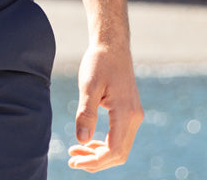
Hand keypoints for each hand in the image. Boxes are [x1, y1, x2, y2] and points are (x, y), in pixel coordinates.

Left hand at [67, 43, 142, 171]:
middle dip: (96, 161)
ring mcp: (134, 116)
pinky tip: (88, 142)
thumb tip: (82, 140)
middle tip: (72, 160)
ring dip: (99, 154)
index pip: (114, 150)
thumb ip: (86, 113)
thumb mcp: (88, 85)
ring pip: (120, 147)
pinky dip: (104, 144)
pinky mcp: (129, 112)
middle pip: (119, 154)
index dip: (95, 161)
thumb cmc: (99, 61)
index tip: (74, 162)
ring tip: (76, 153)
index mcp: (126, 113)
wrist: (112, 45)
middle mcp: (134, 118)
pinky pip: (120, 137)